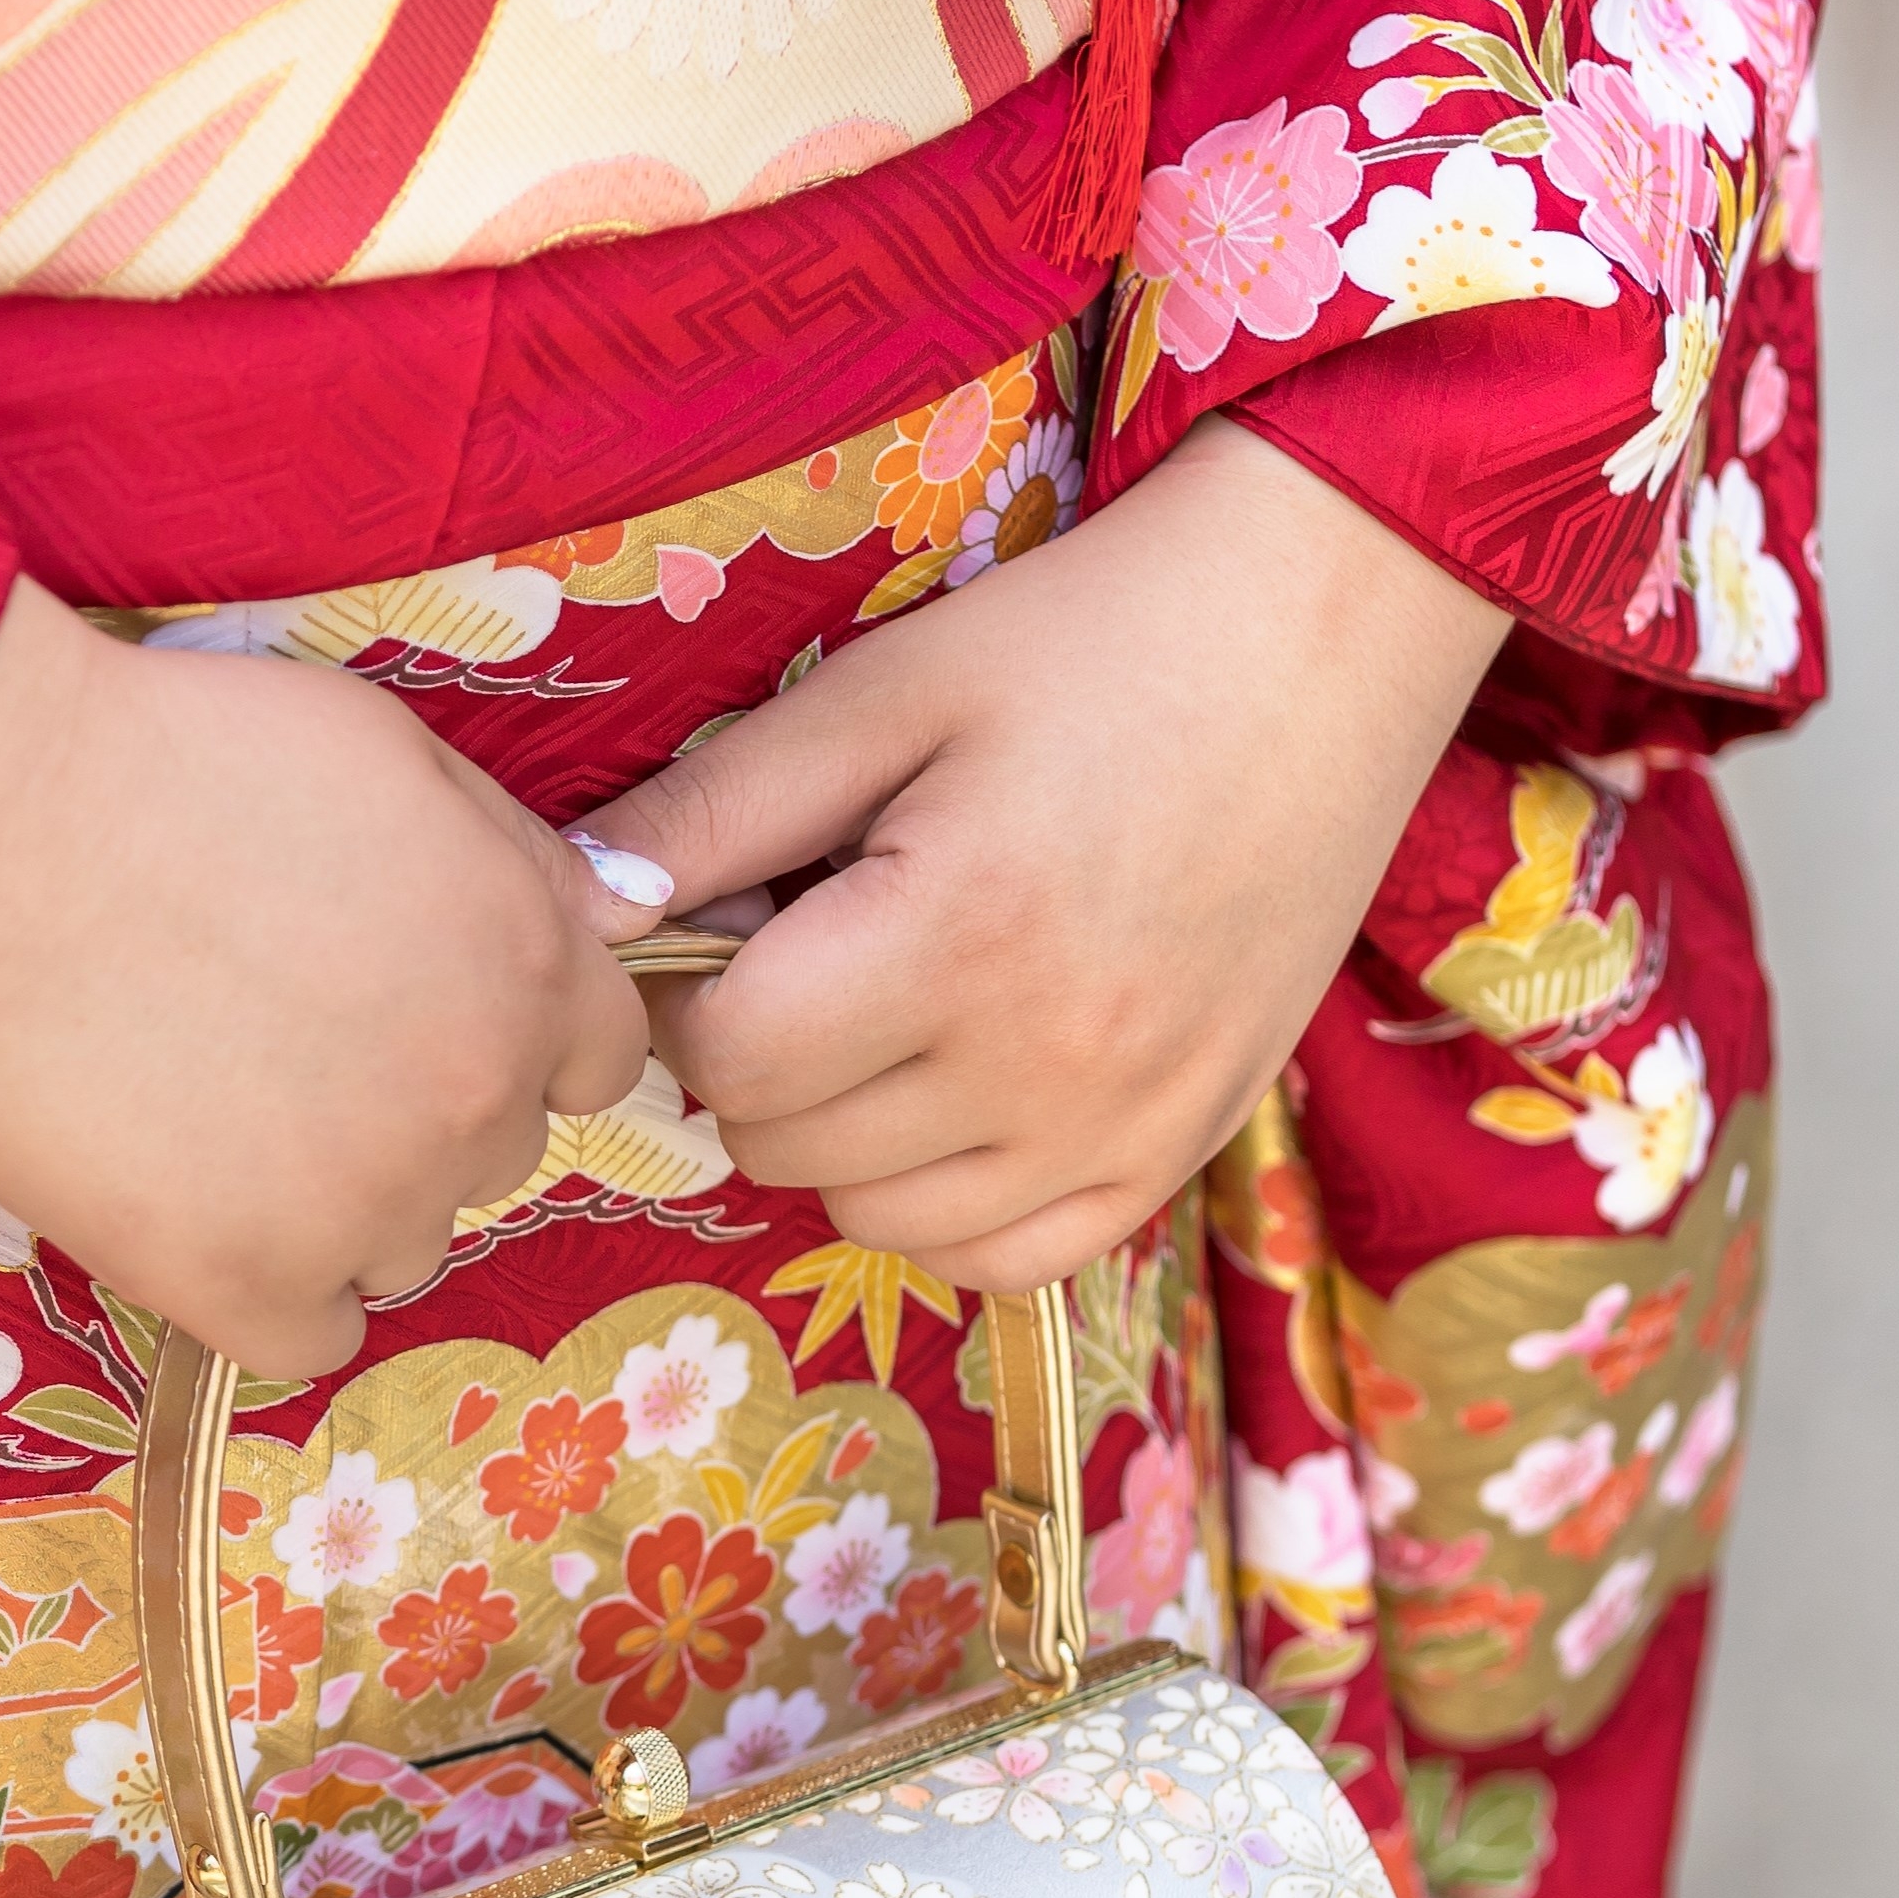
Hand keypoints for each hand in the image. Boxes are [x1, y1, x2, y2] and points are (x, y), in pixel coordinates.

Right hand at [0, 580, 650, 1379]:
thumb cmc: (174, 758)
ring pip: (403, 1246)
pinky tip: (198, 1210)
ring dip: (338, 1202)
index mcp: (532, 967)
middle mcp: (477, 1102)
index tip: (414, 1012)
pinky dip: (266, 1292)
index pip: (595, 1060)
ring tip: (212, 1109)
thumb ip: (518, 855)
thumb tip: (622, 915)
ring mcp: (366, 1206)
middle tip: (283, 1041)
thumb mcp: (391, 754)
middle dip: (415, 1109)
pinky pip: (310, 1337)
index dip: (506, 1034)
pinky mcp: (244, 1286)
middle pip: (492, 1154)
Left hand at [571, 420, 1510, 1288]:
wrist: (1325, 638)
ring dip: (846, 1133)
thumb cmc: (1090, 643)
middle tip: (825, 938)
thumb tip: (573, 903)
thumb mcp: (884, 691)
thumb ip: (714, 810)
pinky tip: (964, 1091)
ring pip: (881, 1219)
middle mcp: (1049, 1063)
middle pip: (788, 1147)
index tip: (742, 911)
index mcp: (957, 936)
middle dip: (765, 1052)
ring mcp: (1128, 1124)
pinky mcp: (1184, 1148)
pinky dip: (952, 1200)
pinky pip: (1008, 1258)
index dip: (693, 987)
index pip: (727, 1057)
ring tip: (898, 1007)